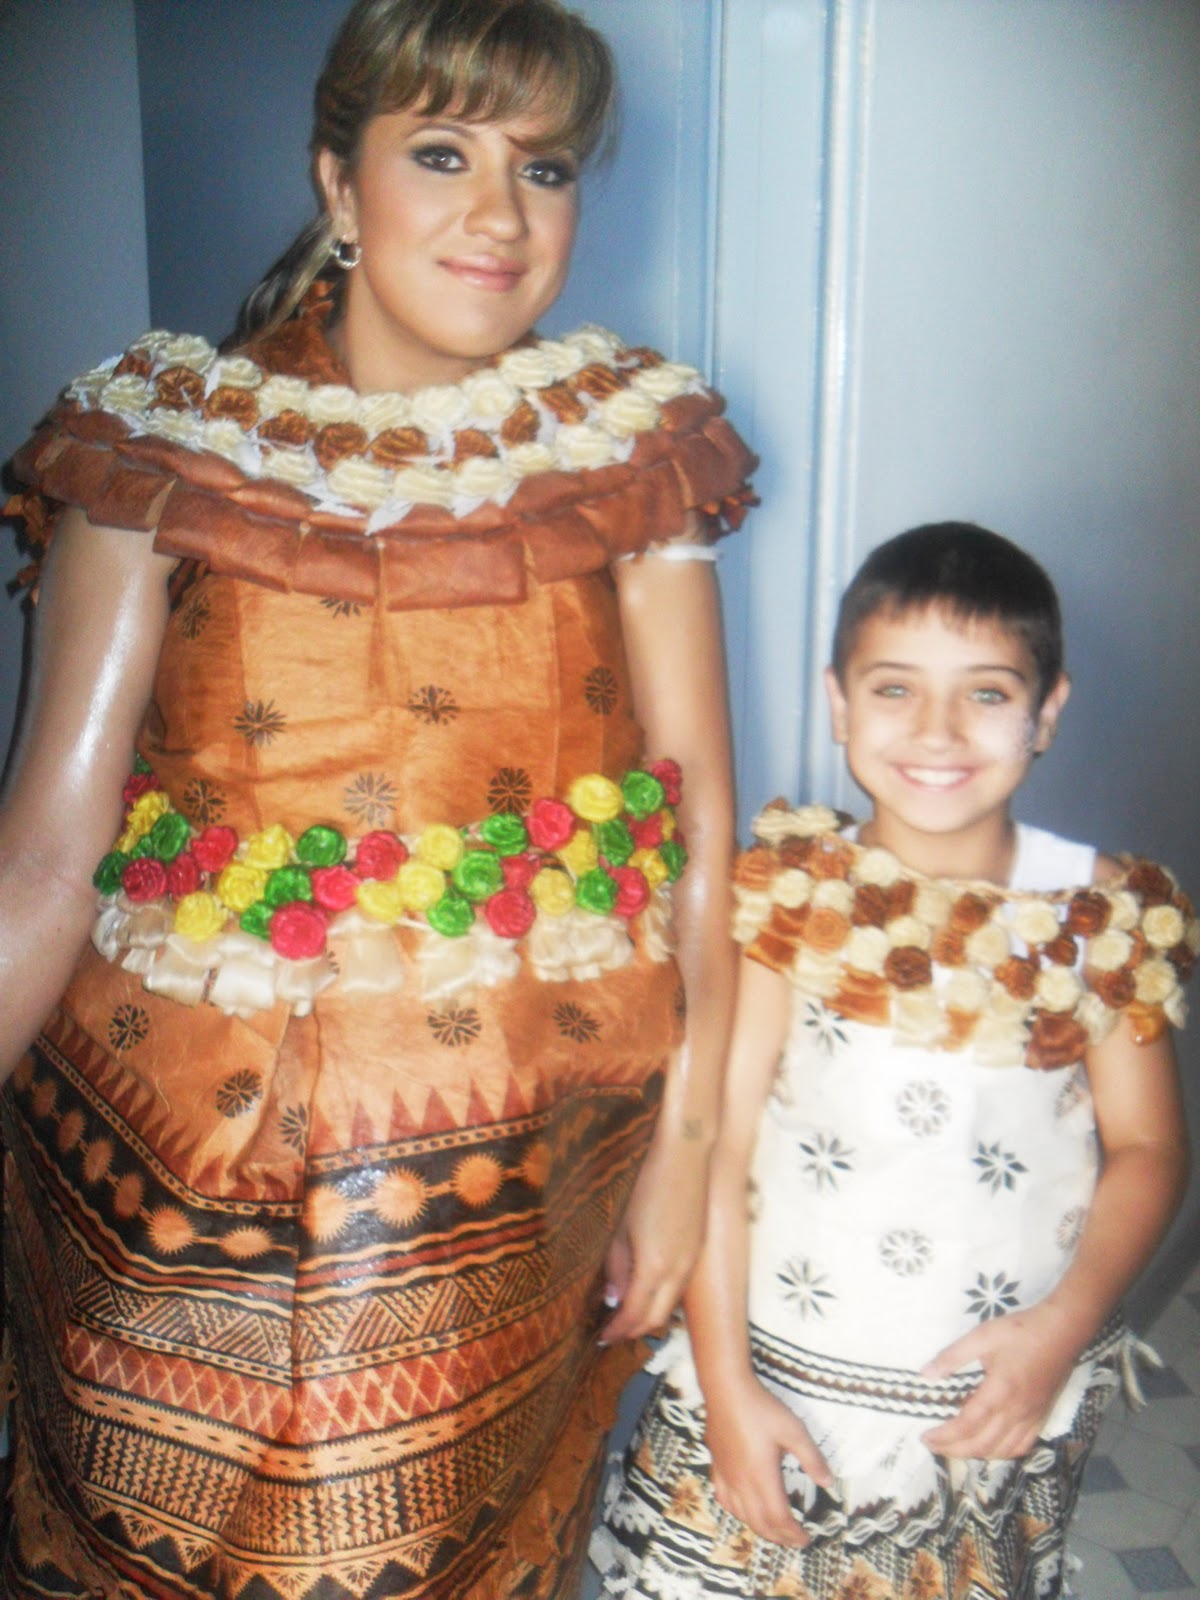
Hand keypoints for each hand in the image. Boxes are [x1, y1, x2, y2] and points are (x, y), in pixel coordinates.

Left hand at [599, 1126, 707, 1343]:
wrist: (685, 1155)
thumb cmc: (646, 1184)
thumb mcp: (621, 1226)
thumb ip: (617, 1266)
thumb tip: (613, 1298)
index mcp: (655, 1267)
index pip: (635, 1316)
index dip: (617, 1330)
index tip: (599, 1337)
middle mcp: (678, 1272)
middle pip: (656, 1320)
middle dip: (633, 1331)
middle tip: (610, 1331)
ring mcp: (692, 1262)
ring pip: (669, 1306)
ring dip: (648, 1316)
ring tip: (624, 1312)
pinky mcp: (697, 1250)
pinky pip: (678, 1288)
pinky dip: (661, 1299)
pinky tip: (645, 1288)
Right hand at [706, 1376, 831, 1546]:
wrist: (726, 1389)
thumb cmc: (762, 1409)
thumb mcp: (794, 1430)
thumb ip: (812, 1459)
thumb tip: (828, 1483)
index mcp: (762, 1478)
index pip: (779, 1519)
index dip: (793, 1534)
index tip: (806, 1539)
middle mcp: (742, 1483)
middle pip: (759, 1523)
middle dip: (779, 1537)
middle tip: (794, 1540)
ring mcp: (726, 1476)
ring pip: (741, 1515)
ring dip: (759, 1528)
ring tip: (773, 1529)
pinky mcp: (716, 1465)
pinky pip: (724, 1499)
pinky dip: (737, 1512)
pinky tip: (742, 1508)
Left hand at [921, 1301, 1082, 1458]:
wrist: (1062, 1331)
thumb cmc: (1020, 1331)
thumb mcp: (982, 1336)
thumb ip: (952, 1356)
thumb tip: (926, 1374)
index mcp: (999, 1392)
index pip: (967, 1425)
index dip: (944, 1436)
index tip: (926, 1437)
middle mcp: (1015, 1412)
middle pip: (982, 1445)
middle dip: (954, 1450)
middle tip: (933, 1445)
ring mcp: (1031, 1418)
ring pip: (1002, 1450)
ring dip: (976, 1455)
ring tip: (956, 1447)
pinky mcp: (1041, 1417)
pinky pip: (1022, 1446)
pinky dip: (1002, 1453)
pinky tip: (991, 1447)